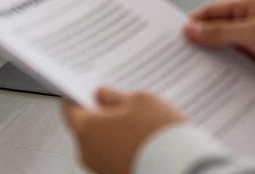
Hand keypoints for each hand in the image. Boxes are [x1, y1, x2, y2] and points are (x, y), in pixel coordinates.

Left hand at [62, 87, 186, 173]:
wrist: (185, 170)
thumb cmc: (159, 134)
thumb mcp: (140, 100)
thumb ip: (115, 96)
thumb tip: (103, 96)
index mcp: (85, 129)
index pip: (69, 109)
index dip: (78, 96)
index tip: (87, 90)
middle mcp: (88, 153)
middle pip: (87, 128)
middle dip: (102, 116)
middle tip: (122, 105)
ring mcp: (102, 170)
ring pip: (103, 145)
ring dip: (116, 134)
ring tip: (142, 124)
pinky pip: (117, 158)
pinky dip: (127, 149)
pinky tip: (146, 142)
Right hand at [184, 0, 254, 84]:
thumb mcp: (254, 33)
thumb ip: (220, 32)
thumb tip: (190, 29)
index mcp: (250, 7)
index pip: (213, 12)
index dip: (194, 23)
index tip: (176, 37)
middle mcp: (253, 25)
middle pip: (218, 33)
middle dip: (203, 44)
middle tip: (181, 57)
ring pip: (228, 53)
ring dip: (216, 62)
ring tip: (196, 74)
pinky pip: (240, 69)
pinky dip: (229, 75)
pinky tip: (218, 85)